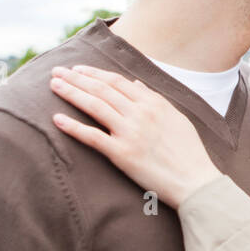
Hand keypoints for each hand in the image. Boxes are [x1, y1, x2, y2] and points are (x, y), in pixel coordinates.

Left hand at [49, 64, 222, 208]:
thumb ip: (153, 99)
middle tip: (56, 71)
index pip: (117, 81)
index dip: (94, 73)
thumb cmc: (188, 151)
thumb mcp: (176, 117)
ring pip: (94, 106)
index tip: (77, 69)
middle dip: (76, 78)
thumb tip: (134, 83)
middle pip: (101, 89)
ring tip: (54, 86)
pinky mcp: (122, 154)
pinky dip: (73, 127)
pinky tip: (57, 119)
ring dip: (71, 93)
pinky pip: (92, 137)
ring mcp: (130, 132)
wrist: (195, 180)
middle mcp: (140, 113)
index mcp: (153, 102)